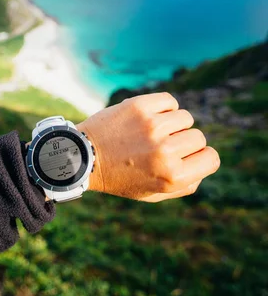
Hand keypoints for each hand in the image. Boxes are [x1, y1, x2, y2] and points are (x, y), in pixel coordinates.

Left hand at [77, 92, 219, 202]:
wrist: (82, 157)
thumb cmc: (119, 178)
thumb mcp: (152, 194)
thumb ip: (183, 185)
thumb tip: (203, 164)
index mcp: (172, 176)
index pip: (212, 158)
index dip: (201, 157)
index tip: (186, 157)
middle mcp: (165, 151)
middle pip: (198, 137)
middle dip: (184, 142)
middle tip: (160, 147)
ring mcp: (153, 126)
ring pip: (185, 118)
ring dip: (172, 124)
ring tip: (151, 132)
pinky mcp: (139, 106)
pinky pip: (169, 101)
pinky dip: (163, 107)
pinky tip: (149, 117)